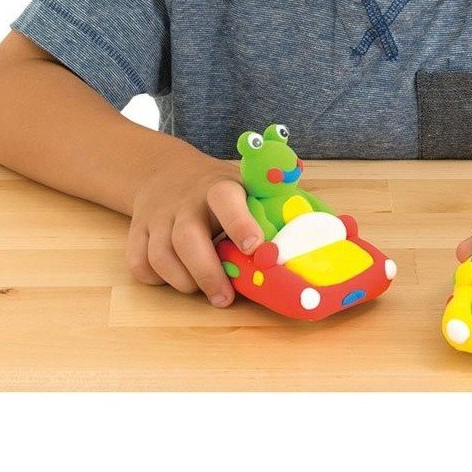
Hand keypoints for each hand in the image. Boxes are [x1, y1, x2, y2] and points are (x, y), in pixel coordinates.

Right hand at [127, 149, 264, 306]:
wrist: (164, 172)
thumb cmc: (219, 191)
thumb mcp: (246, 186)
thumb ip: (277, 207)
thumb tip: (334, 231)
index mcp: (218, 187)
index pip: (227, 200)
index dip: (241, 224)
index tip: (256, 249)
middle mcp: (184, 201)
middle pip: (187, 238)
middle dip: (207, 273)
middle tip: (225, 298)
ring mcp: (157, 217)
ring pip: (161, 255)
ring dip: (184, 282)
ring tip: (206, 291)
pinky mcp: (136, 232)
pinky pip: (139, 263)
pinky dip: (157, 279)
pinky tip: (176, 278)